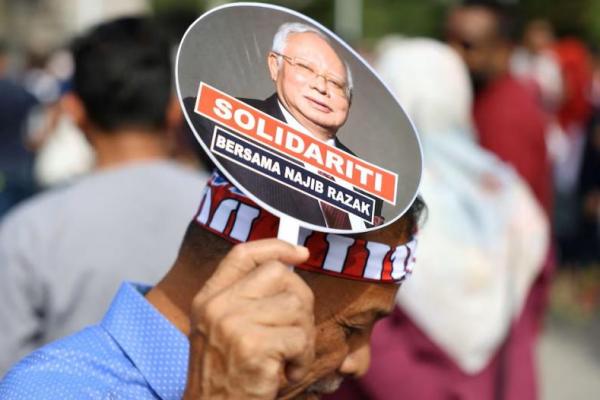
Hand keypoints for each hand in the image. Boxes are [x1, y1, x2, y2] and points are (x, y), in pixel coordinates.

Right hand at [183, 239, 313, 399]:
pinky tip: (288, 373)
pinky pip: (300, 338)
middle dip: (301, 301)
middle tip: (297, 332)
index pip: (242, 254)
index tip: (301, 253)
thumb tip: (289, 264)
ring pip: (296, 306)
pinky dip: (303, 359)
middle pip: (279, 274)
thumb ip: (246, 297)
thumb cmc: (227, 375)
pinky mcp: (253, 347)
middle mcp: (217, 306)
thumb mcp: (223, 329)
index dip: (275, 247)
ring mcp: (233, 324)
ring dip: (304, 337)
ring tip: (289, 358)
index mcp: (208, 298)